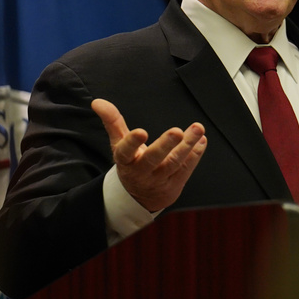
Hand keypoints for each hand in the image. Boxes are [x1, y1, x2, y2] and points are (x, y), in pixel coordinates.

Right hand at [91, 98, 206, 212]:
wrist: (140, 197)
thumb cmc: (131, 162)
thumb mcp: (119, 144)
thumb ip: (112, 122)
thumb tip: (97, 102)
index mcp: (125, 160)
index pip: (125, 151)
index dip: (132, 142)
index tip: (141, 131)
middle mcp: (141, 172)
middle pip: (153, 159)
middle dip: (165, 145)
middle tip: (176, 131)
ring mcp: (159, 180)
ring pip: (174, 163)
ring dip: (187, 146)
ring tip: (197, 129)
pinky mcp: (174, 184)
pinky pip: (186, 169)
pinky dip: (195, 154)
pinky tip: (201, 140)